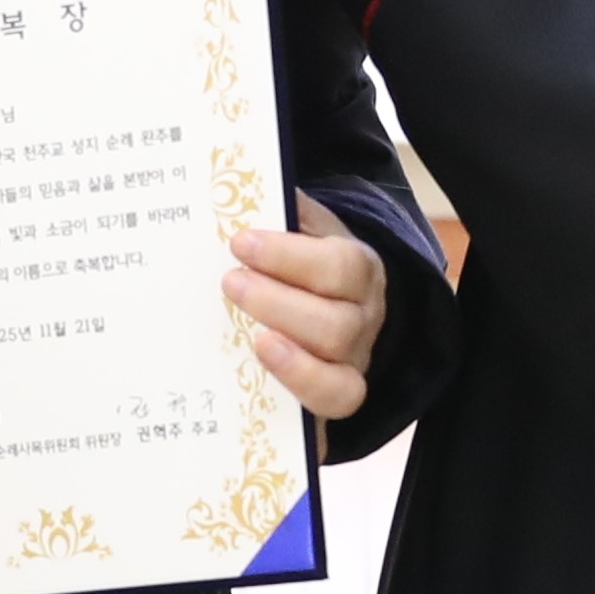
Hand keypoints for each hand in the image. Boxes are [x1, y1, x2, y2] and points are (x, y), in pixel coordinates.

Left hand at [226, 193, 391, 417]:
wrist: (330, 314)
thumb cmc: (305, 272)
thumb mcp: (302, 236)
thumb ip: (286, 215)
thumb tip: (254, 185)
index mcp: (358, 271)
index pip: (339, 265)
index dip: (291, 257)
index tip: (242, 242)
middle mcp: (363, 321)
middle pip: (337, 323)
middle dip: (280, 302)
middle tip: (231, 282)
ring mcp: (352, 365)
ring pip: (337, 371)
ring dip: (290, 354)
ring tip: (250, 333)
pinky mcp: (335, 400)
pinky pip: (333, 407)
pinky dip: (301, 388)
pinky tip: (265, 369)